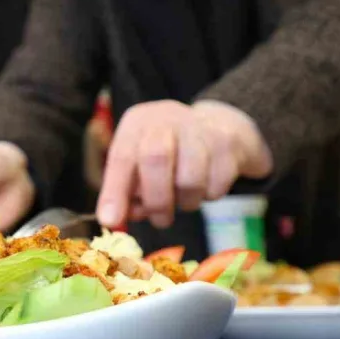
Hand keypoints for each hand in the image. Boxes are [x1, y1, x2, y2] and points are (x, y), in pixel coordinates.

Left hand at [97, 100, 271, 228]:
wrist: (220, 126)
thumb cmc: (171, 149)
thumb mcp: (141, 160)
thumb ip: (128, 190)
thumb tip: (117, 218)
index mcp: (138, 123)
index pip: (122, 156)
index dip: (115, 190)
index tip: (111, 220)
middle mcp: (167, 118)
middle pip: (156, 159)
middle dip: (156, 199)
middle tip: (160, 219)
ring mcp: (200, 128)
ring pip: (190, 179)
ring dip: (185, 202)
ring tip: (184, 199)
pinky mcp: (228, 143)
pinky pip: (216, 186)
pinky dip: (209, 195)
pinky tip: (206, 185)